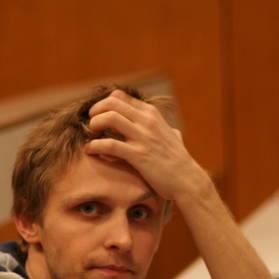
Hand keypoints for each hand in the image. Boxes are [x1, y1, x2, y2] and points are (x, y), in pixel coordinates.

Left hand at [85, 89, 209, 203]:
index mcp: (151, 114)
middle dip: (95, 112)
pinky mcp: (138, 155)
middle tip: (91, 126)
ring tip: (92, 137)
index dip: (102, 105)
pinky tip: (91, 150)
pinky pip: (109, 144)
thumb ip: (167, 130)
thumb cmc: (179, 162)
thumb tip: (172, 131)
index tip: (98, 118)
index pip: (119, 96)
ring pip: (109, 118)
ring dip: (94, 126)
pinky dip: (95, 146)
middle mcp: (147, 121)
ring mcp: (143, 137)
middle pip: (111, 102)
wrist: (187, 181)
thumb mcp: (174, 138)